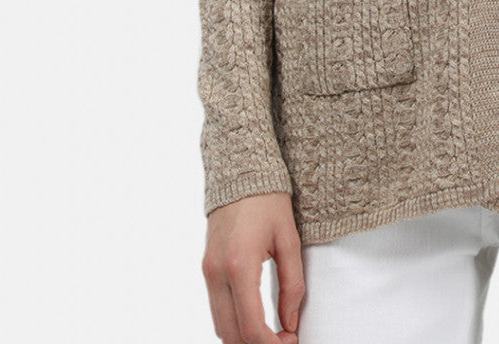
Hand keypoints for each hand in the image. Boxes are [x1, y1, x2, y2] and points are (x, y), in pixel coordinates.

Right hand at [202, 191, 305, 342]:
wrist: (241, 171)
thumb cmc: (268, 201)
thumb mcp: (289, 240)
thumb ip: (292, 285)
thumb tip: (290, 322)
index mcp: (240, 266)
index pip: (251, 327)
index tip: (290, 341)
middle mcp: (217, 273)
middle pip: (231, 334)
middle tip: (283, 340)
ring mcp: (207, 271)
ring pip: (220, 326)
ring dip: (243, 337)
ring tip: (272, 332)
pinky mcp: (206, 268)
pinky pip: (216, 308)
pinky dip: (233, 322)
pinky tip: (255, 318)